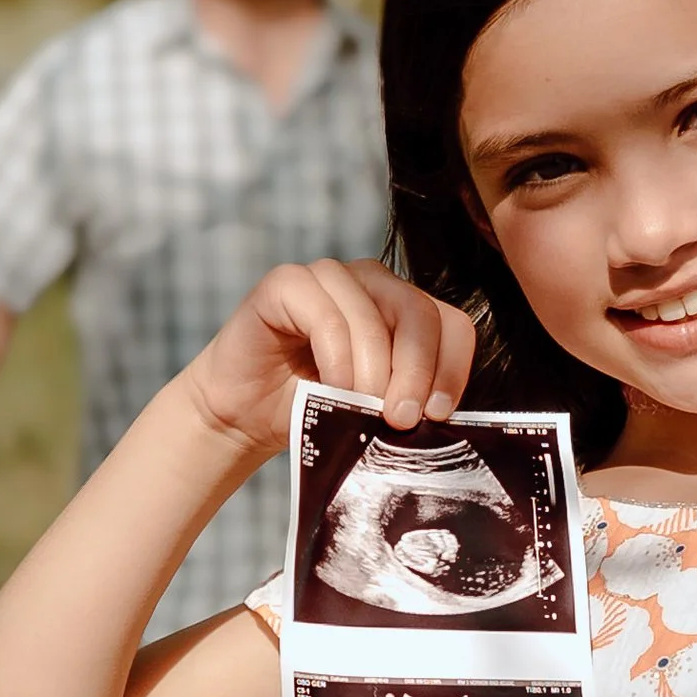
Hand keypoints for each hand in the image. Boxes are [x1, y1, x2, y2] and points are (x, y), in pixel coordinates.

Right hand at [178, 257, 476, 465]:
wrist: (244, 416)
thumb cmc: (312, 412)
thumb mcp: (374, 410)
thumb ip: (408, 401)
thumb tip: (438, 413)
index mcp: (403, 310)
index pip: (452, 323)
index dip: (453, 368)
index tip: (438, 415)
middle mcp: (372, 283)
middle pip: (420, 313)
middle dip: (416, 372)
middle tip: (400, 420)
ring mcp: (329, 276)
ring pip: (374, 315)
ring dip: (373, 372)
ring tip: (361, 411)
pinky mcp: (287, 281)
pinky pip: (327, 316)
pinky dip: (336, 359)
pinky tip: (330, 390)